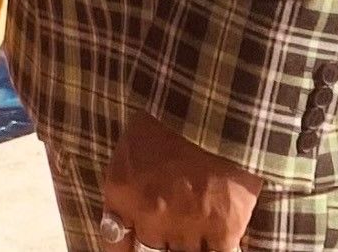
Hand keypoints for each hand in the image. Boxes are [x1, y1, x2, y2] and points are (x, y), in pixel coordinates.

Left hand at [103, 111, 261, 251]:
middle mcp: (149, 217)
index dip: (126, 248)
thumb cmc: (170, 109)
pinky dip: (216, 251)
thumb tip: (123, 213)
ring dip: (188, 244)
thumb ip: (126, 180)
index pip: (114, 242)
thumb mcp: (133, 140)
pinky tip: (218, 240)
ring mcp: (186, 228)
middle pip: (151, 251)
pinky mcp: (222, 231)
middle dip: (159, 242)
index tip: (134, 245)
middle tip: (168, 225)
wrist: (215, 101)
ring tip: (192, 224)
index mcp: (122, 192)